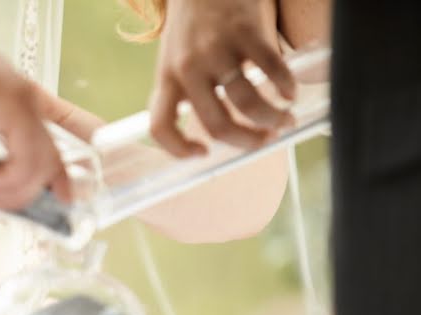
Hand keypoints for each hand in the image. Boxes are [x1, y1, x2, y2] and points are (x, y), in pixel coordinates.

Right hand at [0, 39, 70, 209]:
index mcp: (12, 100)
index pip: (56, 134)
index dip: (64, 169)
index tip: (66, 196)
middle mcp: (25, 99)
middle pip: (52, 158)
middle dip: (27, 193)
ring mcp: (24, 103)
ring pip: (41, 166)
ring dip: (11, 191)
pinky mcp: (15, 109)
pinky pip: (26, 161)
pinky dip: (6, 180)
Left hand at [150, 0, 296, 156]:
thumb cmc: (194, 24)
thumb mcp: (176, 59)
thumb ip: (188, 91)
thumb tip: (212, 133)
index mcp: (167, 78)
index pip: (160, 126)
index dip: (179, 150)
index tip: (202, 154)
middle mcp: (188, 68)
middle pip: (217, 124)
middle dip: (247, 141)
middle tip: (265, 140)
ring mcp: (217, 50)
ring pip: (248, 104)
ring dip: (272, 119)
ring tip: (284, 119)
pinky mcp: (247, 31)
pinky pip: (273, 71)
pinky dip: (287, 89)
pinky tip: (290, 92)